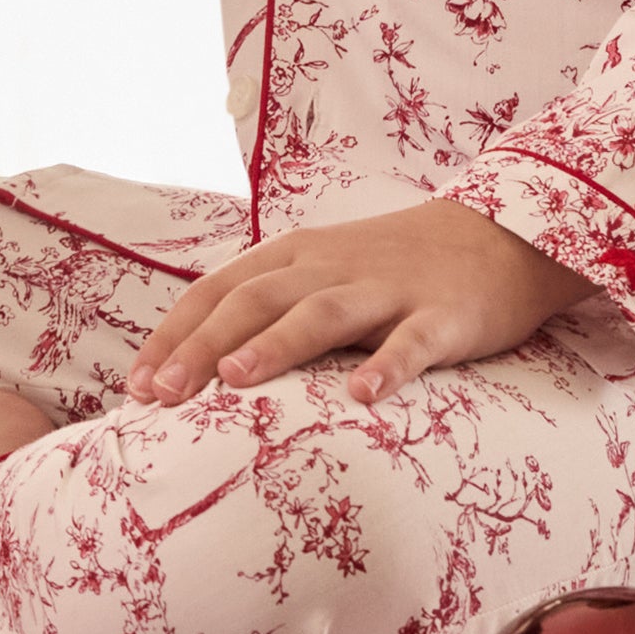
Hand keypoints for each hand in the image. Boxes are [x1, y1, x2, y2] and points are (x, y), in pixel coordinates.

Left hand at [124, 200, 593, 410]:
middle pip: (254, 301)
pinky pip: (411, 342)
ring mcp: (386, 289)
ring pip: (320, 314)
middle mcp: (329, 267)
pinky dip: (387, 366)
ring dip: (274, 346)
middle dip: (201, 346)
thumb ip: (269, 308)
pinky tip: (365, 397)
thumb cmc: (393, 266)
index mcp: (293, 258)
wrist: (497, 235)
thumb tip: (197, 362)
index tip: (136, 384)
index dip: (175, 334)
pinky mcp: (441, 315)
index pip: (218, 291)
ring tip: (234, 380)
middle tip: (160, 395)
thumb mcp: (321, 274)